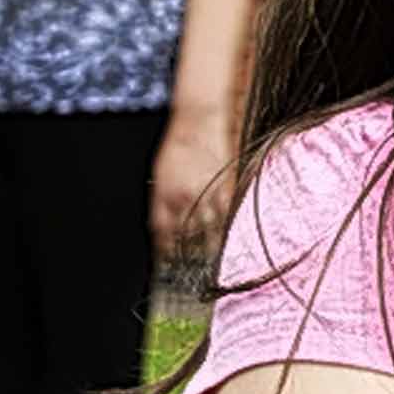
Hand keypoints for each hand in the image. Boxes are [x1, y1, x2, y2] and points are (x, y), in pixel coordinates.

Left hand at [150, 113, 233, 261]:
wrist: (199, 118)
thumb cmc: (179, 143)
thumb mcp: (160, 174)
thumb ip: (162, 202)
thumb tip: (165, 229)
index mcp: (163, 197)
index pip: (163, 235)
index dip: (167, 252)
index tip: (171, 265)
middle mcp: (183, 199)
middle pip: (187, 239)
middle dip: (191, 258)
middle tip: (197, 274)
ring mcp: (207, 194)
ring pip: (210, 233)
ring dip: (213, 251)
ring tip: (217, 266)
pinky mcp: (228, 187)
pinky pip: (229, 217)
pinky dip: (231, 231)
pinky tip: (234, 242)